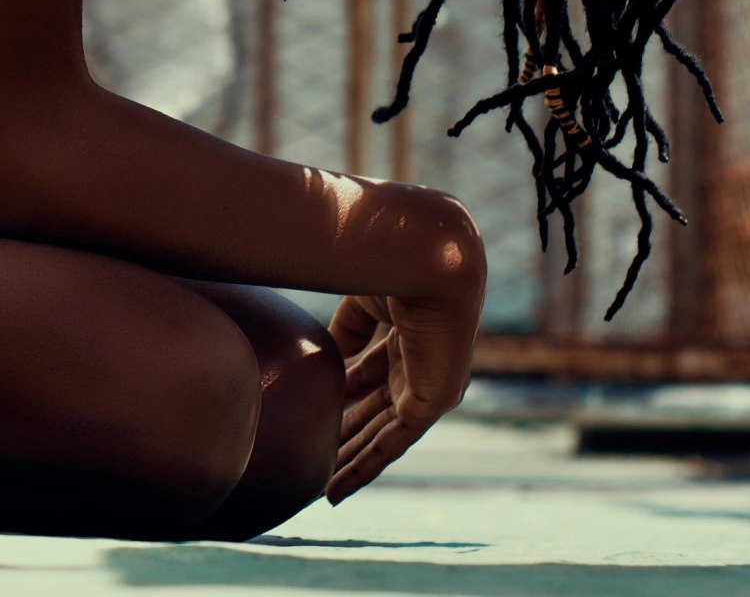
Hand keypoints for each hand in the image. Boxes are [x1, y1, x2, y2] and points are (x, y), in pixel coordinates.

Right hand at [325, 261, 483, 502]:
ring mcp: (430, 386)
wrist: (424, 263)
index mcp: (407, 335)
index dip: (345, 394)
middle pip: (379, 410)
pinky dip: (366, 466)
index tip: (317, 411)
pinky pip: (394, 443)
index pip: (372, 375)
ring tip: (325, 486)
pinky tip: (340, 485)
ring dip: (355, 459)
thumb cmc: (395, 269)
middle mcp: (421, 365)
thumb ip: (349, 333)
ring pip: (385, 434)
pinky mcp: (432, 403)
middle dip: (349, 435)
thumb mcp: (363, 304)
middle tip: (319, 460)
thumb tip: (333, 361)